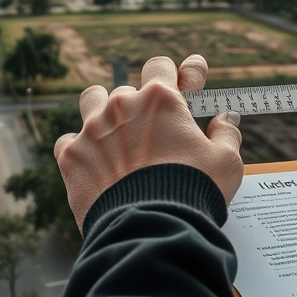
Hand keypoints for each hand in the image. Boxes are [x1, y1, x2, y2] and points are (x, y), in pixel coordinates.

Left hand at [54, 54, 243, 232]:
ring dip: (103, 111)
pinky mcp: (71, 157)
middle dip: (141, 105)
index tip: (189, 75)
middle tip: (153, 127)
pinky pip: (70, 141)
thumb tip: (227, 119)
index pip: (163, 66)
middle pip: (128, 90)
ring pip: (92, 101)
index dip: (179, 72)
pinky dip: (81, 149)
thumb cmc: (193, 192)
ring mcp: (92, 129)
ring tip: (114, 131)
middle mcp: (122, 105)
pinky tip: (93, 162)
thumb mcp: (225, 162)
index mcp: (160, 99)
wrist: (151, 230)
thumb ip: (226, 134)